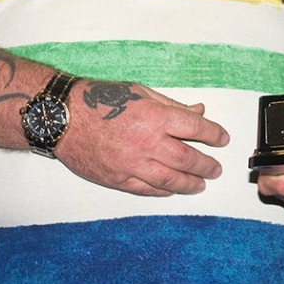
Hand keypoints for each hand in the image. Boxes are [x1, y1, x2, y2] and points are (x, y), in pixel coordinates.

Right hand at [56, 80, 227, 196]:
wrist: (61, 117)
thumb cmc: (98, 100)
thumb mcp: (139, 92)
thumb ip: (171, 106)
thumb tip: (198, 111)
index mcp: (154, 116)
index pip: (196, 127)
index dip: (214, 134)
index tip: (222, 139)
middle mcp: (146, 142)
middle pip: (188, 159)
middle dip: (206, 165)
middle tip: (215, 168)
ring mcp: (132, 163)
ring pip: (171, 180)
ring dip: (190, 183)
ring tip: (201, 184)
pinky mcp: (117, 178)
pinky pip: (147, 189)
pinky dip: (163, 191)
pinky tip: (172, 190)